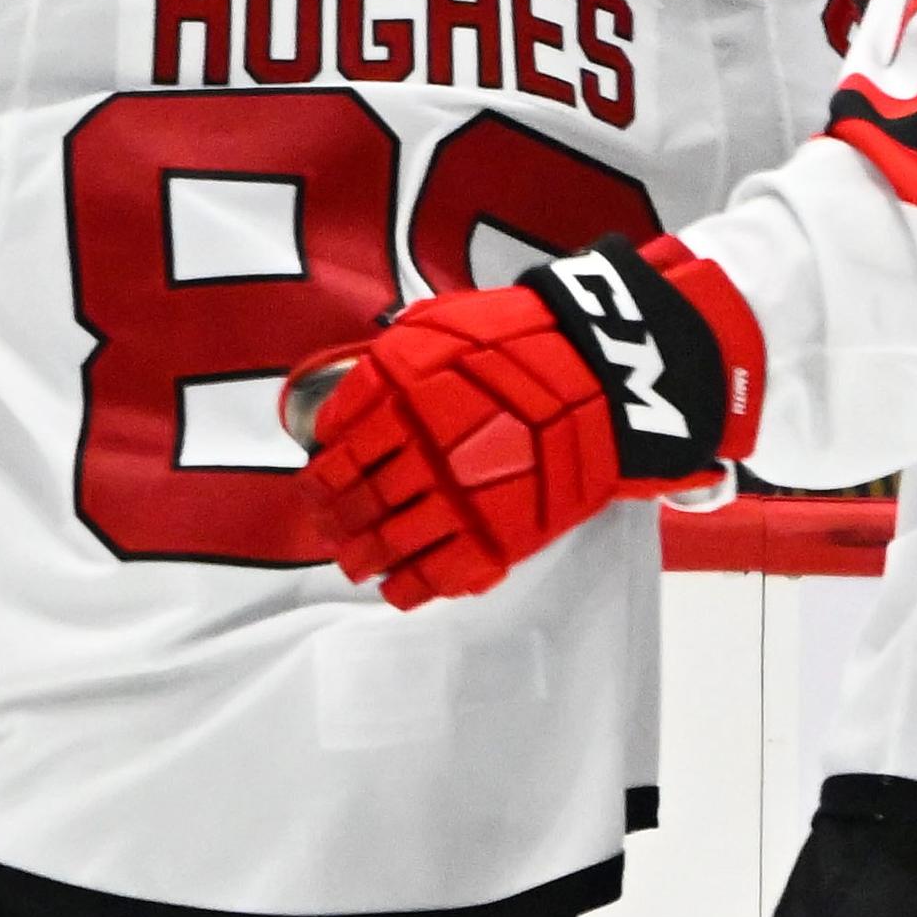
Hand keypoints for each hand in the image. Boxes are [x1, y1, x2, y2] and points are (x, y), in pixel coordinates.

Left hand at [299, 237, 755, 608]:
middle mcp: (419, 451)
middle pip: (358, 500)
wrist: (601, 371)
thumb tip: (344, 410)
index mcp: (396, 400)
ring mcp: (459, 495)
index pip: (338, 452)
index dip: (321, 475)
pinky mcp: (498, 532)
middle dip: (335, 520)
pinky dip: (412, 587)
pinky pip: (441, 573)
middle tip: (329, 527)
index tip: (316, 484)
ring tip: (355, 563)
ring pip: (390, 541)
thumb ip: (383, 368)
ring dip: (363, 557)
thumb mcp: (433, 327)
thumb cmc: (516, 339)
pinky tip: (398, 588)